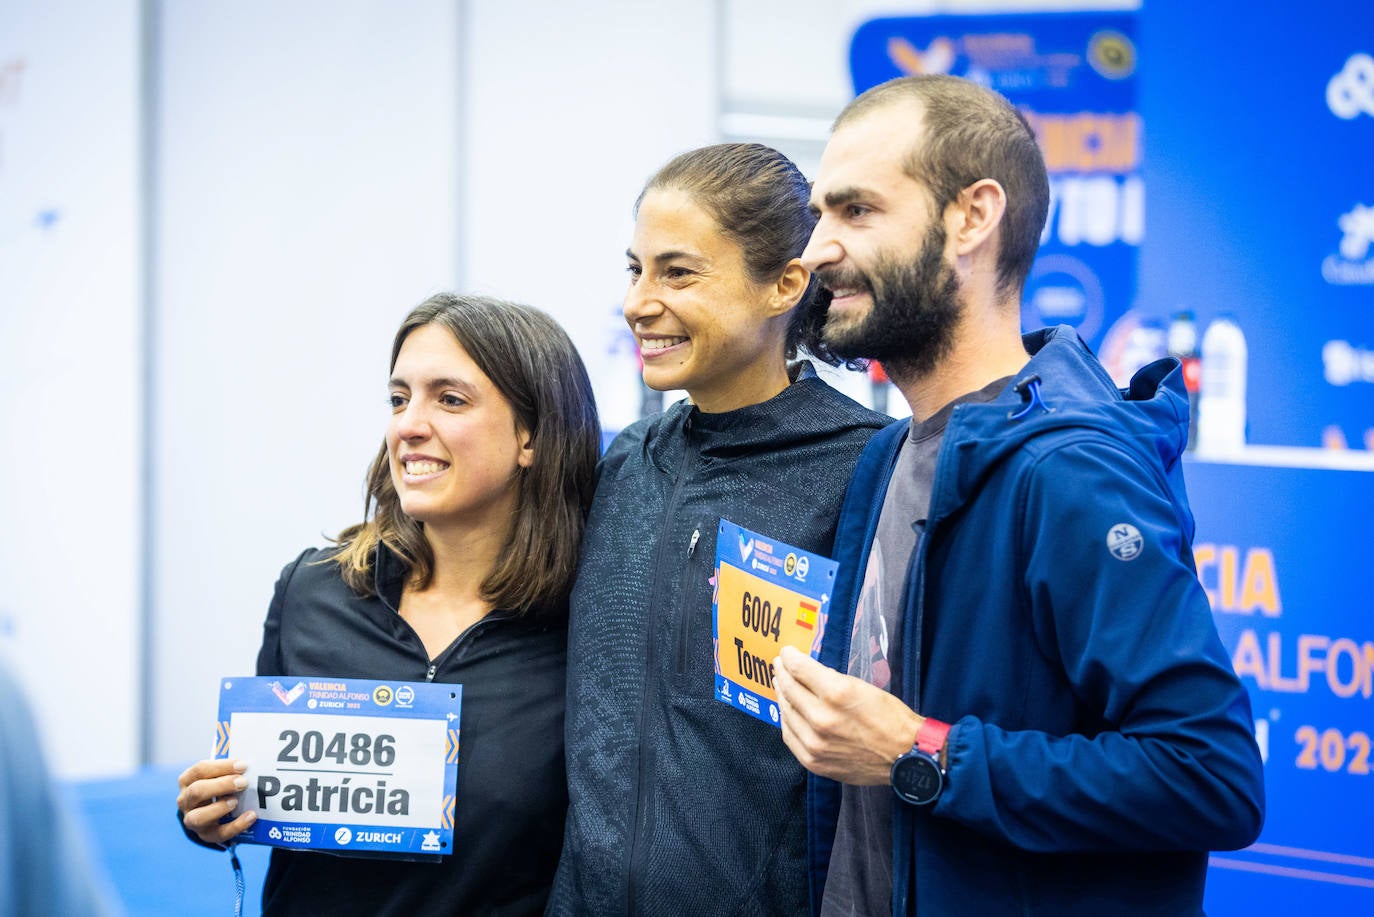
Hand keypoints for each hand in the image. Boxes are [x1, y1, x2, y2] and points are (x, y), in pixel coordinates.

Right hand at [177, 758, 256, 845]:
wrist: (214, 812)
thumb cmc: (218, 786)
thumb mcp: (218, 775)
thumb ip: (228, 770)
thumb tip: (248, 765)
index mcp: (187, 781)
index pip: (200, 770)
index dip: (221, 767)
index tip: (242, 765)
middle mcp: (185, 801)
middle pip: (197, 791)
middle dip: (221, 785)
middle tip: (243, 782)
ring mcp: (192, 820)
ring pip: (198, 817)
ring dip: (218, 808)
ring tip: (236, 801)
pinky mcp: (205, 835)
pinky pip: (218, 833)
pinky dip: (236, 826)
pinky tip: (251, 816)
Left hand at [773, 645, 922, 784]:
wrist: (906, 756)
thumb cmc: (890, 718)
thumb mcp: (862, 687)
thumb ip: (831, 679)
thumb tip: (808, 673)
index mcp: (837, 693)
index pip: (799, 668)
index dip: (789, 657)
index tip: (786, 653)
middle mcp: (821, 717)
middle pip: (789, 688)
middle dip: (782, 673)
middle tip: (780, 666)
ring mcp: (815, 742)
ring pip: (785, 712)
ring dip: (781, 696)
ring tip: (781, 686)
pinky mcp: (813, 761)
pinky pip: (789, 735)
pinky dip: (786, 720)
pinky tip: (787, 712)